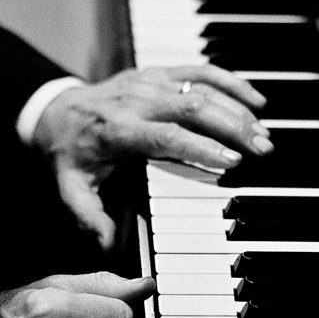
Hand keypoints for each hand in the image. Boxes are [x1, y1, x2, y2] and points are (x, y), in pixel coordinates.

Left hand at [34, 64, 271, 248]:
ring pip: (201, 87)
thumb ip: (88, 217)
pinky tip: (256, 99)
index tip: (232, 161)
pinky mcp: (158, 73)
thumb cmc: (69, 154)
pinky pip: (199, 71)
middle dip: (232, 126)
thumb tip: (108, 246)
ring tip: (264, 134)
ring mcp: (148, 82)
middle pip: (192, 107)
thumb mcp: (69, 189)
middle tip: (262, 149)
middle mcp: (136, 101)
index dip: (201, 147)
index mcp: (117, 131)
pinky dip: (230, 82)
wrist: (53, 112)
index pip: (166, 137)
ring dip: (237, 108)